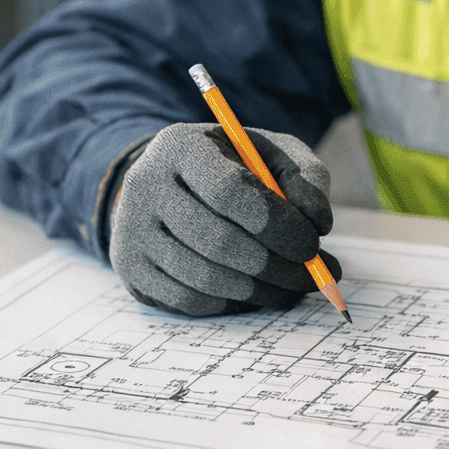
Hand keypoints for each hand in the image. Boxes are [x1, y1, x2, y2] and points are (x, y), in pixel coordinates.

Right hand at [110, 122, 337, 314]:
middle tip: (316, 276)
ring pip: (205, 277)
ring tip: (294, 287)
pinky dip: (232, 302)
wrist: (174, 183)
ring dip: (261, 291)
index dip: (277, 224)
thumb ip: (306, 177)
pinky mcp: (130, 267)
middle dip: (277, 266)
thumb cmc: (234, 167)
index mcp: (181, 146)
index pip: (229, 191)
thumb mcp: (273, 154)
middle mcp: (145, 185)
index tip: (313, 244)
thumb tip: (318, 223)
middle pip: (217, 240)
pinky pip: (188, 299)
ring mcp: (131, 230)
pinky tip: (258, 292)